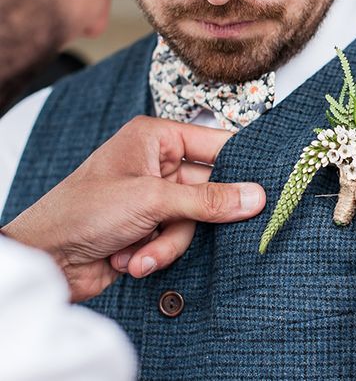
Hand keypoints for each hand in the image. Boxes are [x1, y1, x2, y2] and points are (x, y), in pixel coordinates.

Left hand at [1, 116, 264, 301]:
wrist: (44, 260)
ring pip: (194, 219)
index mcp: (156, 137)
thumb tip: (256, 196)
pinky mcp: (150, 227)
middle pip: (207, 187)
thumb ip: (208, 200)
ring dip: (168, 242)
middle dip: (191, 217)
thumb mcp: (152, 200)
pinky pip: (177, 239)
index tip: (267, 180)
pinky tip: (129, 260)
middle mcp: (157, 164)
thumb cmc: (83, 210)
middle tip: (193, 226)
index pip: (215, 142)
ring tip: (140, 254)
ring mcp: (154, 197)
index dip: (240, 162)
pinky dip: (156, 252)